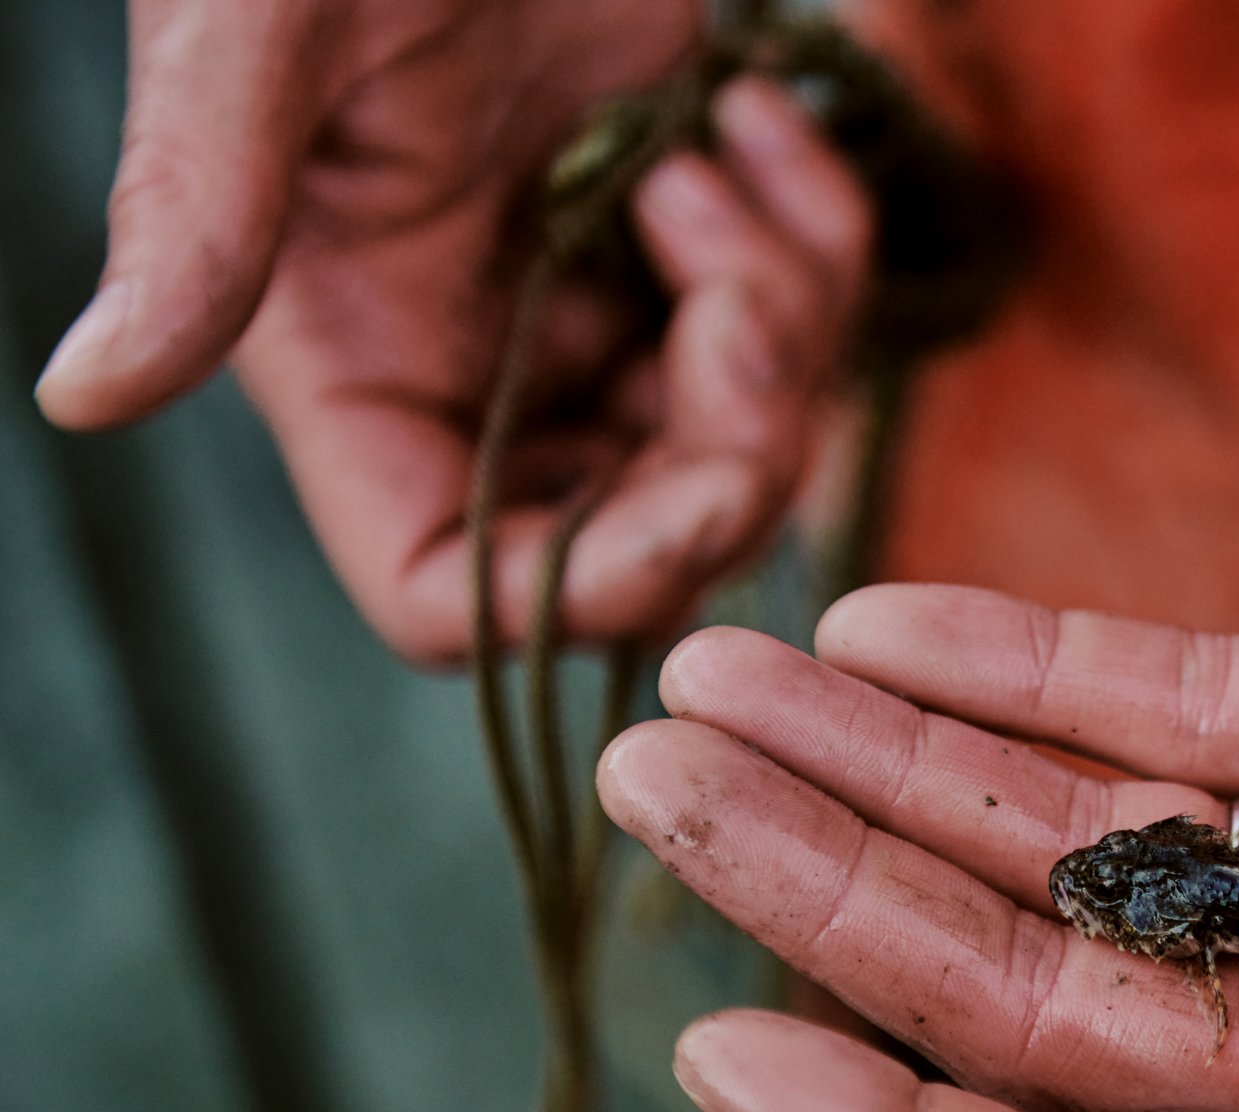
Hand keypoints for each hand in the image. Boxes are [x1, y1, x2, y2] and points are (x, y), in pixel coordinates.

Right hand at [39, 0, 867, 661]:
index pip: (457, 595)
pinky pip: (809, 316)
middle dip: (735, 442)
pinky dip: (818, 230)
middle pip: (643, 541)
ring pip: (748, 434)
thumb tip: (85, 392)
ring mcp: (597, 316)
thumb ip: (196, 216)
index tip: (713, 479)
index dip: (594, 586)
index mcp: (362, 369)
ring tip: (707, 144)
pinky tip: (748, 111)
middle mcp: (481, 373)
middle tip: (736, 286)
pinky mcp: (689, 245)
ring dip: (781, 310)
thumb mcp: (258, 37)